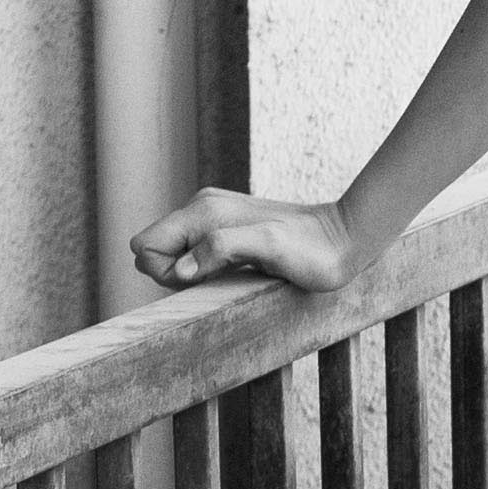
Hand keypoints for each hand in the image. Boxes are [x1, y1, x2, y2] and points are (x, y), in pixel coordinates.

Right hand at [129, 185, 350, 302]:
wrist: (343, 239)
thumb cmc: (310, 250)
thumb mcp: (269, 247)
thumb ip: (222, 248)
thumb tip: (179, 269)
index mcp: (203, 211)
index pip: (144, 245)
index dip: (162, 272)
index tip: (201, 278)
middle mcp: (202, 210)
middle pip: (153, 249)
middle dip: (171, 274)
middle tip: (218, 278)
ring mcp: (214, 220)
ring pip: (173, 253)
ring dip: (189, 274)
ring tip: (231, 274)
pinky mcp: (227, 232)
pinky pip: (194, 254)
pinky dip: (204, 269)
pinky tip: (236, 271)